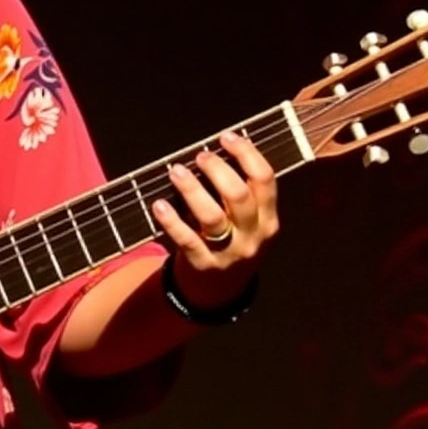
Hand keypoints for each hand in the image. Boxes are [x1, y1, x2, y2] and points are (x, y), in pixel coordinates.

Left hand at [151, 130, 278, 307]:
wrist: (220, 291)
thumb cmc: (231, 241)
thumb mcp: (247, 221)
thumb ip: (238, 191)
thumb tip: (214, 150)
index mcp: (268, 218)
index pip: (265, 179)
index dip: (247, 154)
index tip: (227, 137)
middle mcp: (253, 235)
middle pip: (239, 196)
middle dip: (218, 170)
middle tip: (200, 156)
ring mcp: (229, 253)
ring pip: (213, 217)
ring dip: (193, 190)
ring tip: (176, 171)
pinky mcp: (204, 265)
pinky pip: (187, 240)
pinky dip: (171, 221)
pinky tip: (159, 204)